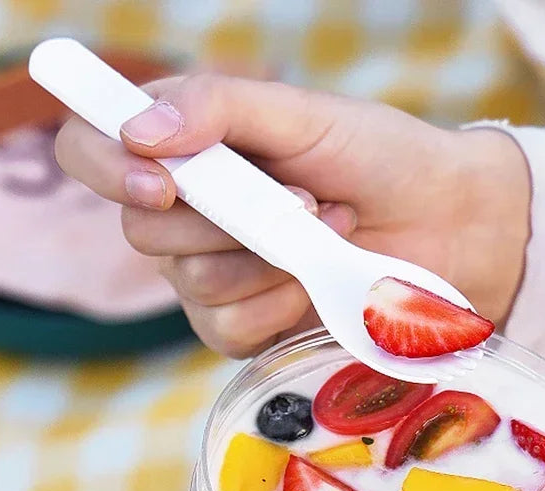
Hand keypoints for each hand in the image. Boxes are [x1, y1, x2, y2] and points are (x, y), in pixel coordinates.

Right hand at [55, 74, 529, 356]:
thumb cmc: (383, 158)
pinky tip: (315, 279)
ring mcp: (218, 275)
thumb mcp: (305, 115)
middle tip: (300, 196)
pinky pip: (226, 330)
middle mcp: (193, 214)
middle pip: (144, 231)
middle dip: (225, 220)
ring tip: (326, 226)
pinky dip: (276, 304)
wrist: (450, 225)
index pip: (94, 151)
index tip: (161, 182)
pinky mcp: (250, 325)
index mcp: (192, 149)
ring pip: (189, 283)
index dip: (106, 167)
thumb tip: (139, 131)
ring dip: (265, 257)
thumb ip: (220, 106)